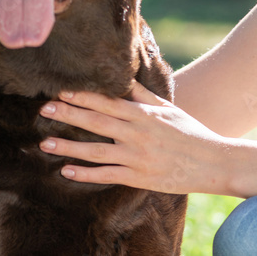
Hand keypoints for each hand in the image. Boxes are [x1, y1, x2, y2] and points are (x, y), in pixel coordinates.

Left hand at [37, 81, 240, 194]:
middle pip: (97, 122)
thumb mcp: (168, 109)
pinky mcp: (138, 177)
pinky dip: (85, 174)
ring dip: (69, 147)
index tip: (62, 91)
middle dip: (68, 115)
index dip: (83, 96)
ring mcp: (137, 157)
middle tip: (44, 109)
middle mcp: (138, 134)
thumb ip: (143, 95)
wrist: (212, 162)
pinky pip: (107, 175)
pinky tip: (66, 171)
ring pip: (96, 151)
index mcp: (144, 115)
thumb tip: (123, 78)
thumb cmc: (189, 132)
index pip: (108, 102)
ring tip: (45, 143)